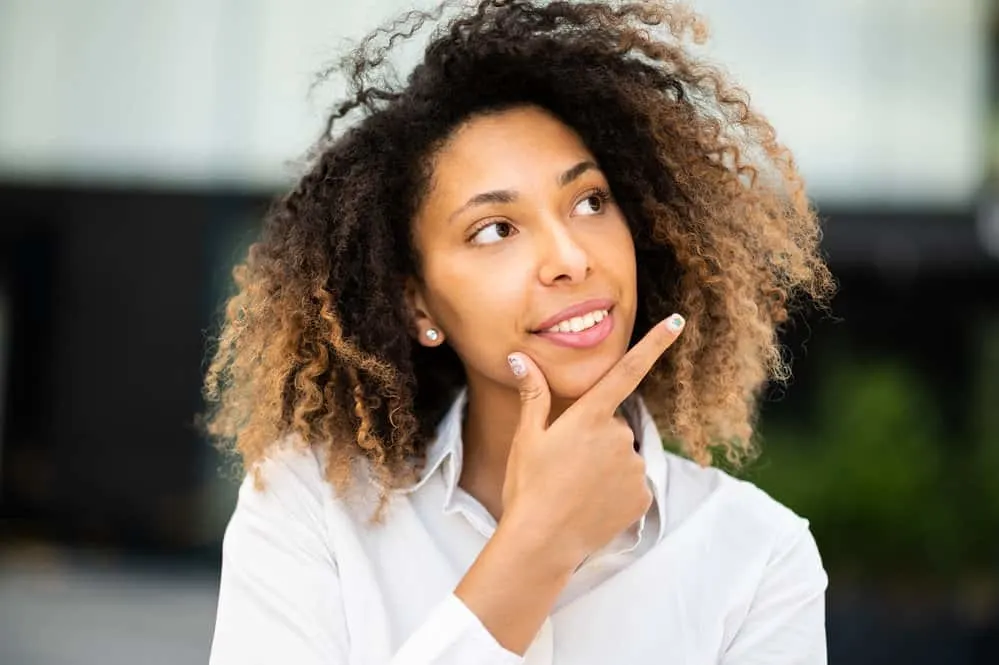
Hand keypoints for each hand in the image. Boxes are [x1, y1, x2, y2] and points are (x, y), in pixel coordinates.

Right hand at [500, 313, 685, 571]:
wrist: (542, 542)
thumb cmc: (528, 486)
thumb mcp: (527, 438)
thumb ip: (533, 394)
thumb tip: (521, 358)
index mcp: (590, 416)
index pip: (627, 371)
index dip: (654, 344)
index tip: (678, 322)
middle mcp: (618, 436)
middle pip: (613, 427)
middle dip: (594, 440)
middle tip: (566, 466)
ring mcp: (634, 467)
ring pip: (622, 457)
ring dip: (604, 467)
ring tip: (575, 489)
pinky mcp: (642, 496)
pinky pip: (631, 484)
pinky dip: (615, 492)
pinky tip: (591, 505)